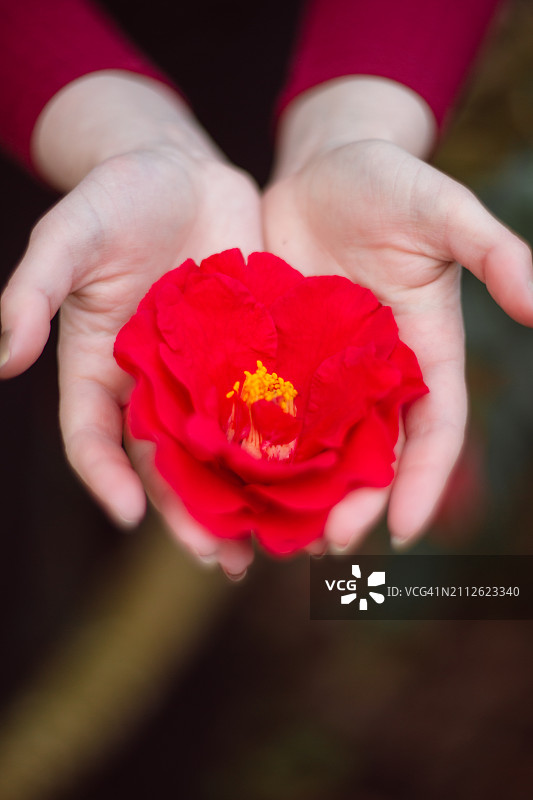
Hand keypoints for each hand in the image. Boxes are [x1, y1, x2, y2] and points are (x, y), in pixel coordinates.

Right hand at [0, 74, 260, 577]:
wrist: (181, 172)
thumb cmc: (116, 199)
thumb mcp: (68, 234)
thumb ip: (33, 290)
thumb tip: (3, 358)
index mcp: (103, 369)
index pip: (94, 438)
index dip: (105, 477)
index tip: (126, 516)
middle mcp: (155, 386)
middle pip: (168, 465)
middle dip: (191, 514)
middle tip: (223, 561)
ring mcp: (208, 376)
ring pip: (224, 451)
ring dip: (245, 499)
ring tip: (275, 544)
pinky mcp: (254, 356)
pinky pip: (270, 408)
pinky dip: (288, 447)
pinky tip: (316, 476)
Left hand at [263, 137, 532, 549]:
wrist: (323, 167)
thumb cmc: (390, 182)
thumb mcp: (445, 211)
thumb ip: (495, 254)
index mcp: (424, 353)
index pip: (435, 431)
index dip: (425, 481)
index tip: (403, 532)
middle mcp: (376, 373)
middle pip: (373, 453)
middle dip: (356, 502)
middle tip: (328, 546)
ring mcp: (324, 368)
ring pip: (319, 443)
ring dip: (305, 489)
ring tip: (279, 531)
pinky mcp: (278, 354)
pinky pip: (268, 407)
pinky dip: (258, 444)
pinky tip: (234, 472)